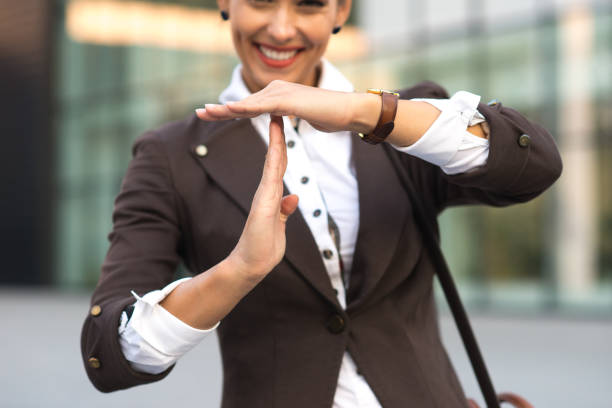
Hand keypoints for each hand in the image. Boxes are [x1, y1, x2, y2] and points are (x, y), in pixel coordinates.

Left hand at [196, 80, 379, 133]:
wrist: (348, 111)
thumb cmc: (329, 115)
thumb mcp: (302, 116)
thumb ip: (288, 116)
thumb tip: (282, 119)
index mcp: (278, 95)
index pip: (249, 106)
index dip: (229, 111)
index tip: (211, 114)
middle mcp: (276, 90)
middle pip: (243, 103)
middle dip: (221, 109)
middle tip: (199, 112)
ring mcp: (282, 93)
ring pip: (248, 104)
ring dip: (227, 109)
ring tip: (207, 112)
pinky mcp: (288, 100)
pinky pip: (262, 106)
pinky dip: (245, 108)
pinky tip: (230, 111)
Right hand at [227, 115, 298, 281]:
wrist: (252, 264)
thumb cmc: (264, 248)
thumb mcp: (280, 225)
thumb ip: (284, 210)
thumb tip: (294, 197)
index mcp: (271, 194)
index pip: (278, 164)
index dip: (282, 145)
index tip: (284, 126)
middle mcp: (267, 190)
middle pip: (275, 157)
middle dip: (277, 134)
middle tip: (278, 110)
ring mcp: (264, 194)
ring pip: (272, 161)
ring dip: (276, 139)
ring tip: (276, 117)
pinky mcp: (263, 202)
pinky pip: (271, 175)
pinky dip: (274, 158)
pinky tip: (277, 144)